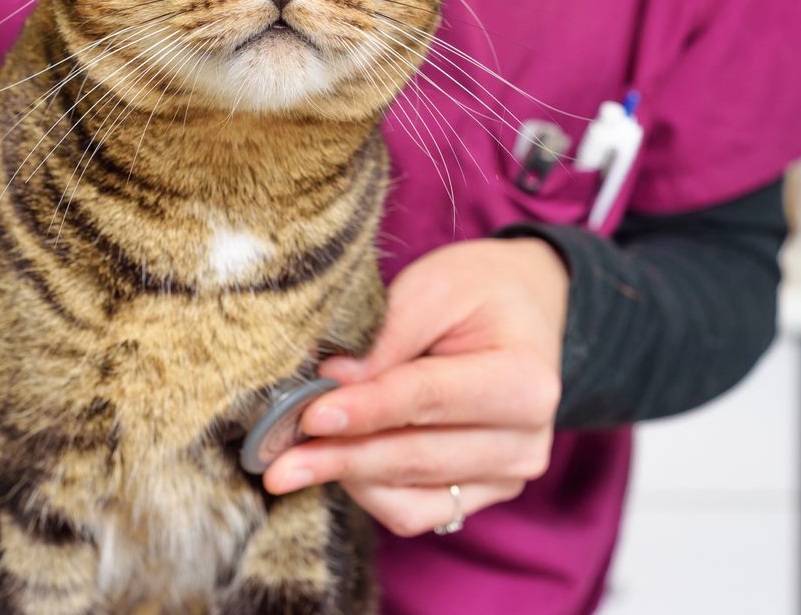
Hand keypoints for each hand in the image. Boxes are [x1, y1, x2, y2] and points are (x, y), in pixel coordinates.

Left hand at [263, 238, 568, 536]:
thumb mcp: (435, 286)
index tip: (310, 413)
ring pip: (411, 500)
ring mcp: (507, 476)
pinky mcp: (482, 493)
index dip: (366, 409)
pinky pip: (416, 513)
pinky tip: (335, 463)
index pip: (428, 399)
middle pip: (416, 457)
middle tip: (276, 457)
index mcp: (524, 381)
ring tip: (293, 458)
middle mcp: (524, 441)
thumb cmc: (478, 291)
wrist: (524, 309)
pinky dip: (369, 493)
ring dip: (347, 478)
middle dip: (340, 457)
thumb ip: (388, 335)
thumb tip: (332, 380)